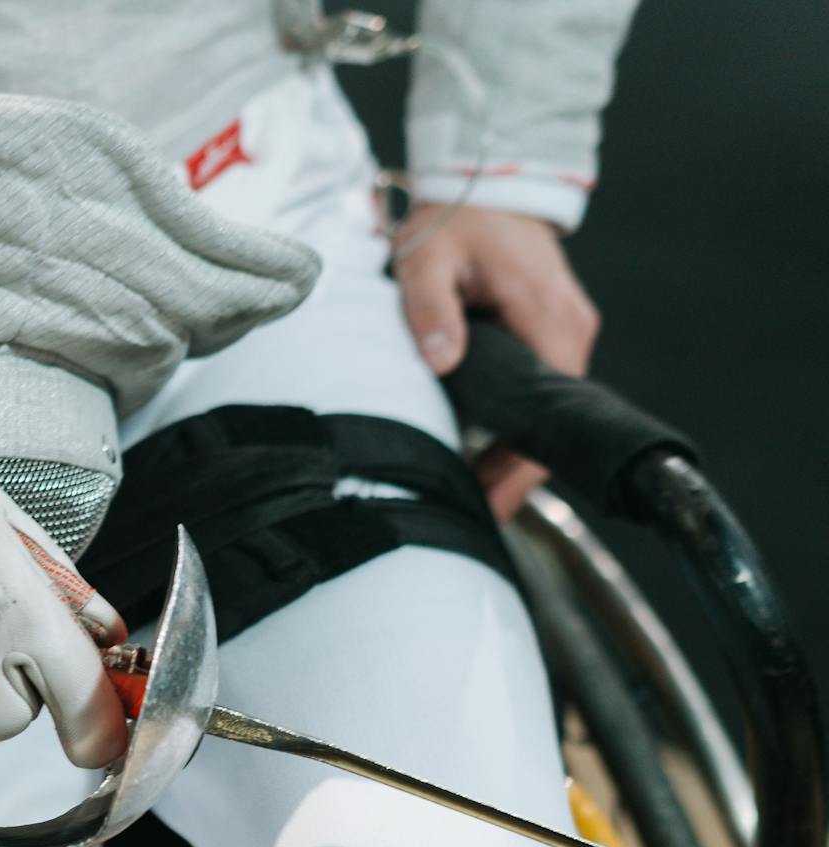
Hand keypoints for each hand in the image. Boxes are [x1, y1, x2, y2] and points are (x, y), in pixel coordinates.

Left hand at [394, 203, 601, 518]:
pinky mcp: (552, 332)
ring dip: (514, 449)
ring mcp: (565, 332)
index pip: (549, 412)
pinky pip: (540, 390)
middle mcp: (569, 331)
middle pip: (553, 421)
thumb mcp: (428, 260)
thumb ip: (431, 310)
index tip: (491, 500)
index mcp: (547, 318)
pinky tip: (481, 447)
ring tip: (471, 489)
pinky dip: (515, 421)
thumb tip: (442, 360)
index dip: (521, 464)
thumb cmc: (459, 221)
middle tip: (473, 509)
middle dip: (516, 470)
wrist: (491, 186)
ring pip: (547, 409)